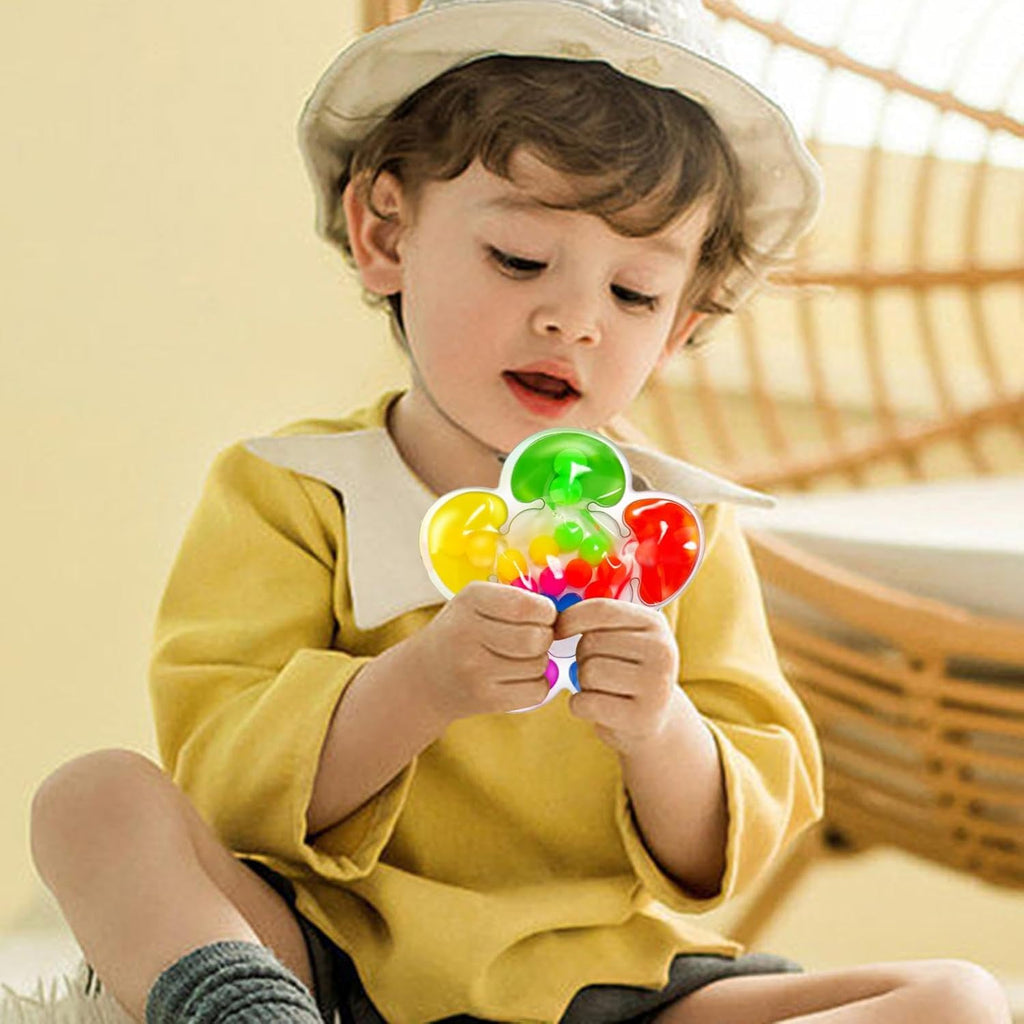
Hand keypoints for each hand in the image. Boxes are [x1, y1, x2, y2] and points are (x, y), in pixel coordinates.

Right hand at [416, 580, 555, 723]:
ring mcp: (475, 669)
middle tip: (531, 639)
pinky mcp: (484, 698)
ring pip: (539, 665)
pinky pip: (536, 691)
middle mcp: (468, 633)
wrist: (425, 677)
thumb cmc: (461, 632)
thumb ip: (517, 600)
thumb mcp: (477, 602)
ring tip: (519, 657)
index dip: (546, 613)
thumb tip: (565, 618)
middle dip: (544, 638)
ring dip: (540, 661)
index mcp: (471, 600)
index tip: (540, 617)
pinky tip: (518, 677)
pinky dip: (537, 684)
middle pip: (537, 638)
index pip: (528, 606)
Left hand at [553, 598, 680, 754]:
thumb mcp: (624, 639)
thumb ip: (598, 622)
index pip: (602, 610)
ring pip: (589, 672)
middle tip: (597, 671)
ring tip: (601, 688)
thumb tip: (555, 618)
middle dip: (582, 657)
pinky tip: (595, 708)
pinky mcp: (641, 718)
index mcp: (655, 624)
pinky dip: (579, 706)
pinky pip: (586, 703)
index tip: (557, 630)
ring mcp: (656, 687)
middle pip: (591, 643)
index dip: (571, 618)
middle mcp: (662, 652)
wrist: (654, 720)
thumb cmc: (626, 672)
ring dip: (582, 682)